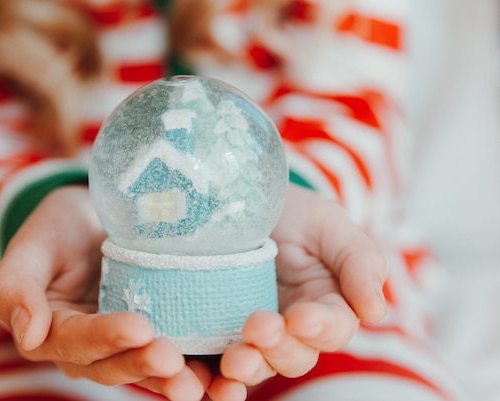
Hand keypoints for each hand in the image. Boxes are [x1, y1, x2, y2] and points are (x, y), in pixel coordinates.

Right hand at [0, 186, 207, 400]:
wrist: (95, 220)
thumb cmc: (60, 228)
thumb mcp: (32, 247)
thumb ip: (15, 288)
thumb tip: (27, 334)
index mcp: (54, 332)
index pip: (77, 341)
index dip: (105, 338)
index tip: (138, 327)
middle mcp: (91, 350)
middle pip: (115, 364)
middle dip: (143, 364)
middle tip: (172, 358)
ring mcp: (125, 347)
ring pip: (148, 370)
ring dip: (174, 379)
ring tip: (201, 380)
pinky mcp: (158, 336)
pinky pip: (176, 358)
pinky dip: (198, 367)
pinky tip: (223, 374)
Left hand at [211, 184, 387, 398]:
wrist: (240, 201)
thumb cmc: (294, 213)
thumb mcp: (329, 224)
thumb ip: (359, 262)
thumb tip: (375, 312)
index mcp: (327, 306)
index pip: (333, 328)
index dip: (320, 328)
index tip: (302, 316)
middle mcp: (293, 329)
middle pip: (295, 356)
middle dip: (279, 347)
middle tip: (258, 326)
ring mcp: (254, 335)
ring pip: (259, 366)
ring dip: (249, 368)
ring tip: (235, 359)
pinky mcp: (218, 334)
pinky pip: (218, 366)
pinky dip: (217, 380)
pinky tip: (209, 382)